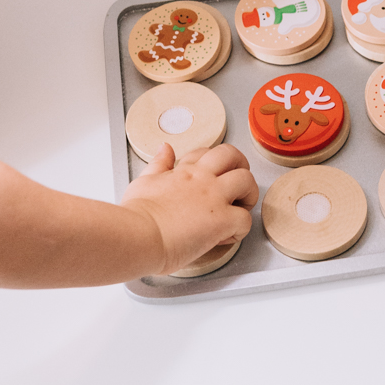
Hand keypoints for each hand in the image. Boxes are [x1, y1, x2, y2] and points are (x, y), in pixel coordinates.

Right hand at [122, 143, 258, 274]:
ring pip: (247, 181)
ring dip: (248, 195)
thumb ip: (158, 164)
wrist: (137, 235)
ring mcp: (214, 197)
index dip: (214, 163)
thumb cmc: (136, 215)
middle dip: (241, 168)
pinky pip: (245, 219)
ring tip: (238, 210)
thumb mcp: (144, 181)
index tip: (211, 177)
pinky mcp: (221, 219)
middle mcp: (203, 179)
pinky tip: (226, 236)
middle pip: (233, 156)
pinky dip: (240, 229)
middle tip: (237, 186)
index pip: (209, 152)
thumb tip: (164, 148)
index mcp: (185, 171)